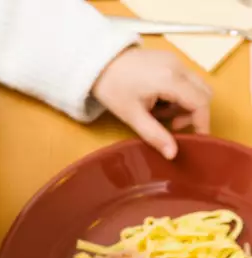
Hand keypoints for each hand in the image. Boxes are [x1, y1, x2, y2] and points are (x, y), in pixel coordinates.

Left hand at [92, 47, 211, 159]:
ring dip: (184, 104)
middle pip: (203, 93)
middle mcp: (177, 66)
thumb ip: (155, 135)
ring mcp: (175, 60)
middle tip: (172, 125)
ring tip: (159, 112)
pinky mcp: (170, 59)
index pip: (200, 102)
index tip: (196, 138)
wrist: (99, 64)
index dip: (202, 122)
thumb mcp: (132, 116)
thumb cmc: (113, 88)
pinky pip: (185, 79)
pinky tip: (158, 101)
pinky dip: (179, 94)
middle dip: (193, 113)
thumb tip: (172, 153)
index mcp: (169, 79)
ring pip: (195, 86)